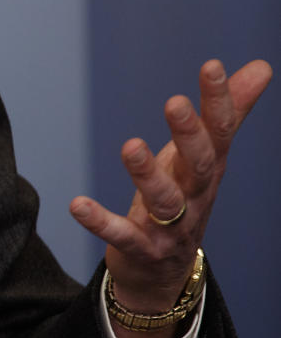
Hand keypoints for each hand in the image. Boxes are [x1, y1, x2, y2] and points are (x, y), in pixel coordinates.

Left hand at [70, 59, 271, 337]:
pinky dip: (100, 221)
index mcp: (207, 169)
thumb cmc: (183, 197)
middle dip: (188, 135)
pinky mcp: (141, 249)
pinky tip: (76, 204)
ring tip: (129, 146)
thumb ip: (229, 112)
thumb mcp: (203, 155)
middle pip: (199, 165)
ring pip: (164, 200)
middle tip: (174, 102)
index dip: (219, 100)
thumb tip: (262, 66)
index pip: (219, 131)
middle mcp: (194, 196)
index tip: (211, 65)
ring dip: (147, 174)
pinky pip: (122, 235)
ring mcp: (170, 227)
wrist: (165, 272)